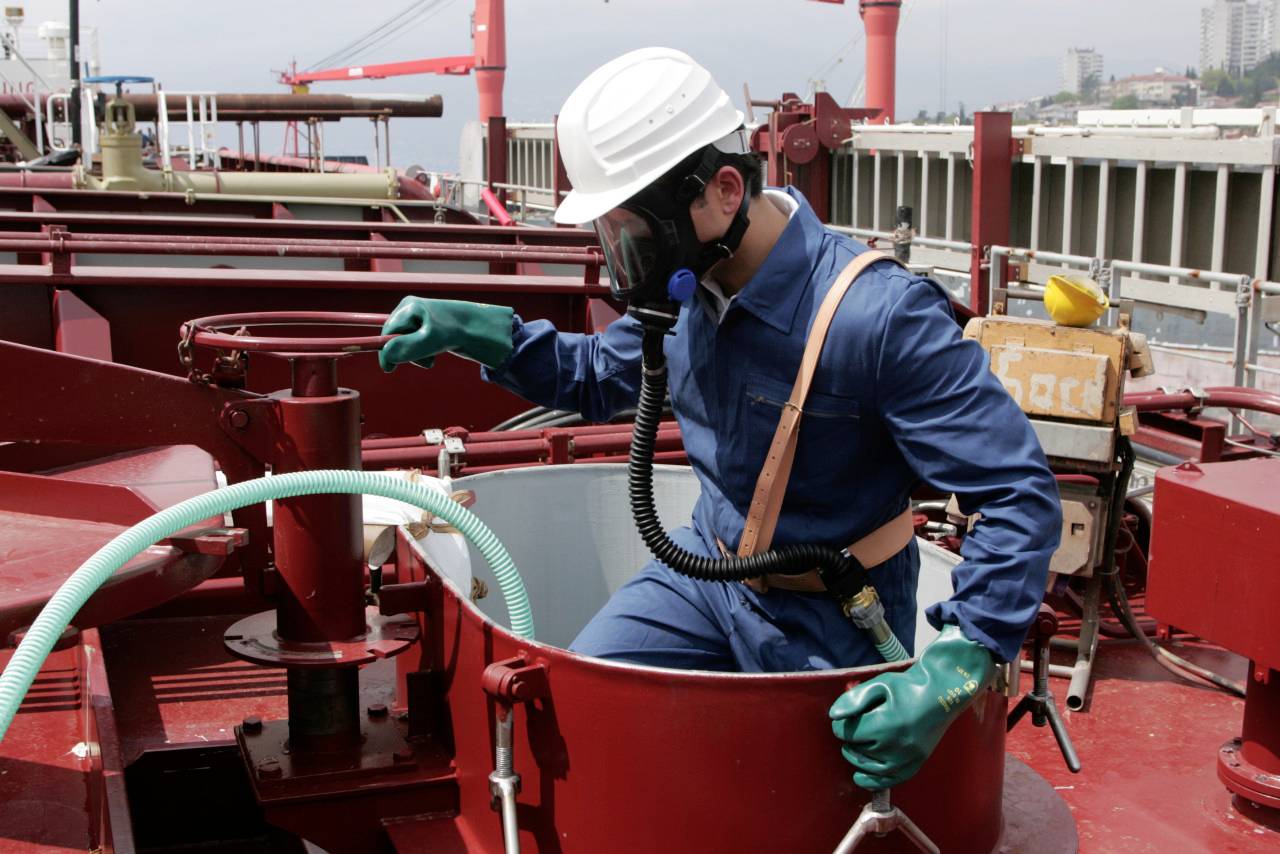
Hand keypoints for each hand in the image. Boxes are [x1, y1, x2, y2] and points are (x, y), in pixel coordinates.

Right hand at [379, 297, 514, 371]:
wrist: (482, 329)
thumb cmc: (455, 331)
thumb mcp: (428, 341)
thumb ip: (404, 348)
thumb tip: (386, 357)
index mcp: (408, 307)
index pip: (387, 331)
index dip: (386, 351)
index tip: (389, 369)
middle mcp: (411, 310)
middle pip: (395, 338)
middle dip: (406, 353)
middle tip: (424, 361)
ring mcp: (419, 319)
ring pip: (406, 344)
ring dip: (416, 355)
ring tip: (432, 358)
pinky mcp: (427, 328)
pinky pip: (416, 345)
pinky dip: (423, 352)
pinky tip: (435, 353)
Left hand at [829, 624, 994, 788]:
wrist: (942, 693)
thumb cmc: (908, 686)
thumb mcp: (879, 684)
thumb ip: (854, 699)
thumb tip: (834, 716)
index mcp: (884, 724)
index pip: (848, 733)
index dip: (841, 725)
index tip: (845, 718)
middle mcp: (896, 746)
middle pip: (858, 751)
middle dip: (850, 740)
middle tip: (854, 728)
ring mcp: (908, 758)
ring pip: (870, 768)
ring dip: (857, 759)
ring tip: (855, 747)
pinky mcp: (917, 763)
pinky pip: (891, 780)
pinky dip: (873, 781)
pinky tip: (861, 777)